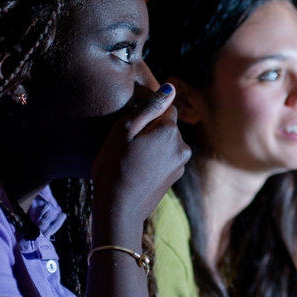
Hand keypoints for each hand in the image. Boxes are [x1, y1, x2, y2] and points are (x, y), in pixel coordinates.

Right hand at [91, 83, 190, 242]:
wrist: (119, 208)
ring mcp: (181, 164)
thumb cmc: (115, 166)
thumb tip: (170, 88)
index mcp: (170, 131)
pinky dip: (155, 160)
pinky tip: (138, 170)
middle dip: (151, 130)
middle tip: (128, 145)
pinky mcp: (175, 178)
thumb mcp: (124, 129)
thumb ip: (149, 106)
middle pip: (167, 126)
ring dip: (153, 146)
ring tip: (132, 159)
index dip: (147, 115)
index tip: (131, 128)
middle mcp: (182, 146)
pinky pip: (166, 159)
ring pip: (167, 143)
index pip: (165, 108)